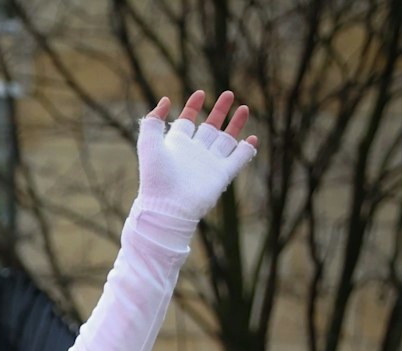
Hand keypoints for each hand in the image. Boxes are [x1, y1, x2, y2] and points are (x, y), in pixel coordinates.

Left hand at [134, 89, 258, 221]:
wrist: (168, 206)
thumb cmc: (156, 177)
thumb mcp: (148, 144)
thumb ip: (152, 122)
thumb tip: (164, 100)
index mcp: (176, 145)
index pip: (186, 122)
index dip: (192, 108)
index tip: (200, 93)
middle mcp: (194, 152)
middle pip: (209, 127)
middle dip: (219, 111)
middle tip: (229, 94)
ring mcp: (210, 163)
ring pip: (226, 139)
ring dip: (235, 124)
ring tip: (243, 107)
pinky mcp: (223, 174)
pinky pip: (239, 159)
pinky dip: (247, 149)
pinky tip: (252, 138)